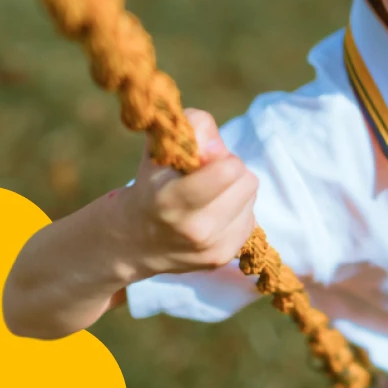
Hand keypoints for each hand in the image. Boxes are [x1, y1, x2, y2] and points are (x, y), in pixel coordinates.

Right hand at [114, 108, 258, 277]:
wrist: (135, 239)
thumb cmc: (152, 185)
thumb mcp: (160, 150)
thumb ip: (191, 129)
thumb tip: (218, 148)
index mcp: (171, 199)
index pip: (227, 170)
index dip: (222, 157)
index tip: (204, 160)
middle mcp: (193, 228)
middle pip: (247, 182)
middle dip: (232, 171)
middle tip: (209, 176)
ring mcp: (210, 247)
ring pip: (251, 200)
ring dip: (235, 192)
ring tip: (209, 196)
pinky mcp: (222, 258)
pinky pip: (250, 220)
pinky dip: (236, 212)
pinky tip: (212, 215)